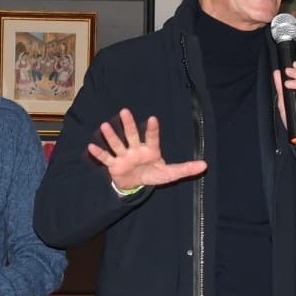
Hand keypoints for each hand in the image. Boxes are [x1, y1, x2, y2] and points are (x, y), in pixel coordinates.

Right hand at [87, 109, 206, 190]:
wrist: (135, 184)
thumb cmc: (153, 174)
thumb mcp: (170, 174)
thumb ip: (185, 169)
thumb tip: (205, 165)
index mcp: (150, 150)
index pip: (152, 138)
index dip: (153, 129)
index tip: (154, 118)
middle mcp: (136, 150)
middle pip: (132, 135)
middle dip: (129, 124)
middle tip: (125, 111)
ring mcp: (124, 156)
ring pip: (117, 144)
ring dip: (111, 136)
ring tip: (104, 125)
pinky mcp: (115, 165)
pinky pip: (106, 159)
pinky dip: (99, 154)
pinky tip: (91, 147)